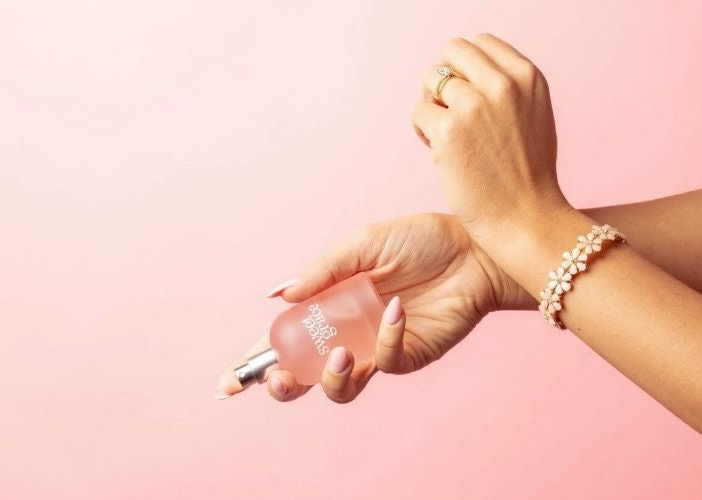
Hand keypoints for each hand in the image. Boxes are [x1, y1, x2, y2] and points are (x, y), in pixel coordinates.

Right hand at [214, 213, 524, 402]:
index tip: (227, 382)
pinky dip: (384, 340)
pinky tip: (395, 312)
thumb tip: (279, 296)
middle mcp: (344, 333)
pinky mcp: (405, 356)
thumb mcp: (363, 244)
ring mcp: (373, 349)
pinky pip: (383, 362)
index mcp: (326, 306)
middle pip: (302, 376)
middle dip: (282, 385)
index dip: (253, 364)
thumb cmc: (420, 241)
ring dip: (330, 378)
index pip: (282, 340)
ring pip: (339, 387)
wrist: (474, 250)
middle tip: (280, 378)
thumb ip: (322, 270)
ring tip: (338, 356)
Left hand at [411, 34, 569, 233]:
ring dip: (431, 104)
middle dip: (444, 79)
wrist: (526, 218)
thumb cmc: (527, 174)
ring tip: (446, 135)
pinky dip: (422, 131)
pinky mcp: (449, 130)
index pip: (480, 43)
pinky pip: (418, 112)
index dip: (466, 68)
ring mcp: (475, 105)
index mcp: (527, 76)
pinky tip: (441, 154)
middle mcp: (503, 84)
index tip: (469, 96)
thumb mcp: (533, 113)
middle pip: (451, 51)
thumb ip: (507, 86)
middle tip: (449, 111)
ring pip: (430, 78)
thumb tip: (466, 69)